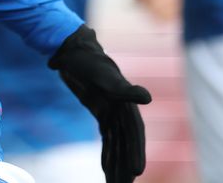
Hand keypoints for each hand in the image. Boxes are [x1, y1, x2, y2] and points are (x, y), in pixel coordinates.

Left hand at [49, 25, 150, 182]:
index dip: (136, 152)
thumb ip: (125, 89)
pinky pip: (108, 138)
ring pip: (117, 144)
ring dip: (118, 164)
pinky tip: (107, 170)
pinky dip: (109, 154)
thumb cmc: (90, 62)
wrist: (75, 52)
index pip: (134, 134)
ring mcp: (112, 113)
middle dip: (126, 165)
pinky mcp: (102, 113)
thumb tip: (147, 98)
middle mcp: (122, 111)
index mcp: (126, 105)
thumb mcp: (105, 76)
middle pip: (126, 143)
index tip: (136, 172)